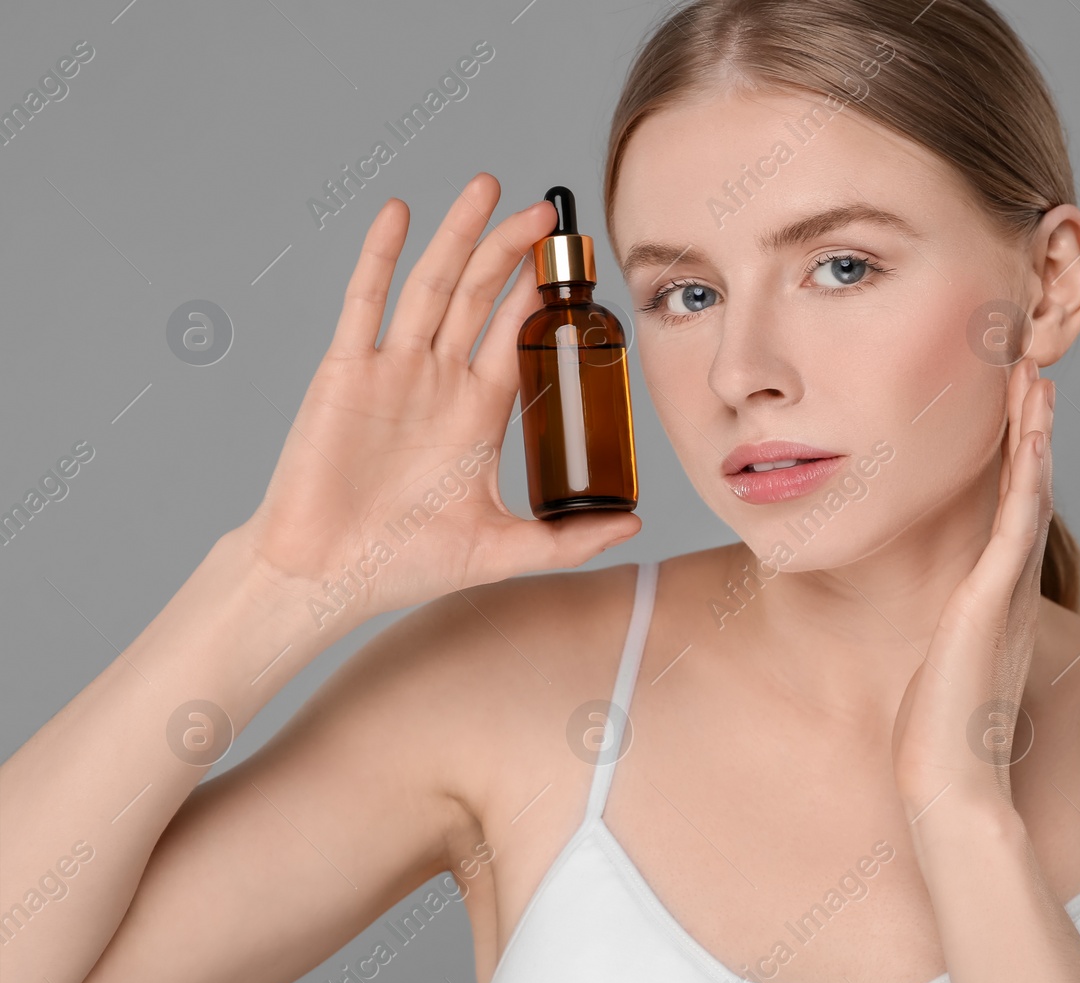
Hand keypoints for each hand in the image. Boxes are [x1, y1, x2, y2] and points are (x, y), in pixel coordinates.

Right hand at [239, 173, 640, 622]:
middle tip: (544, 208)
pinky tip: (400, 213)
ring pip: (432, 285)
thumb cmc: (404, 565)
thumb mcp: (502, 549)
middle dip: (510, 249)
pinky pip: (365, 302)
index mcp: (478, 411)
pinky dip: (380, 256)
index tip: (575, 262)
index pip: (517, 334)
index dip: (544, 297)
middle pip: (480, 295)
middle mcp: (439, 380)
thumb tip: (633, 527)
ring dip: (459, 236)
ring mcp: (393, 370)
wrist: (325, 577)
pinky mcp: (346, 371)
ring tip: (487, 187)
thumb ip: (568, 540)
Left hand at [890, 355, 1054, 817]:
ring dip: (1034, 435)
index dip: (1012, 456)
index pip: (1006, 511)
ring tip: (1036, 379)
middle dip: (1029, 429)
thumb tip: (924, 629)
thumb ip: (938, 638)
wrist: (950, 785)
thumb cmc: (936, 738)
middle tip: (1032, 371)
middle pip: (1025, 490)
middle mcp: (1009, 589)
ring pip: (1028, 494)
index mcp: (994, 600)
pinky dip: (1026, 477)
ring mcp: (1006, 592)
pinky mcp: (994, 601)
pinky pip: (1016, 525)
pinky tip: (1029, 435)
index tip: (1010, 408)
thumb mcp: (935, 667)